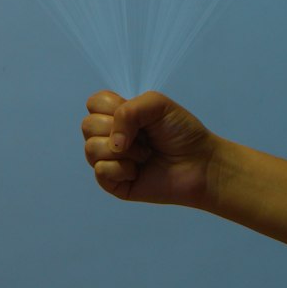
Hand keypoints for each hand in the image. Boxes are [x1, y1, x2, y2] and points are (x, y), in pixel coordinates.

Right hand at [81, 90, 217, 206]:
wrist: (199, 163)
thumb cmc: (181, 132)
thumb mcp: (156, 104)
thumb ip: (127, 111)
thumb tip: (113, 143)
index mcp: (119, 115)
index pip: (93, 103)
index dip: (111, 106)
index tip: (137, 115)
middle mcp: (111, 136)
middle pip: (87, 125)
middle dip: (116, 128)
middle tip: (144, 137)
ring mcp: (111, 161)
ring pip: (91, 149)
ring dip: (123, 151)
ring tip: (145, 155)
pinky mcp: (114, 184)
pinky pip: (101, 172)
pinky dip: (121, 169)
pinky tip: (137, 172)